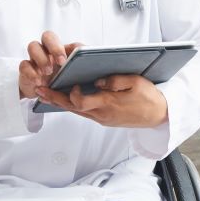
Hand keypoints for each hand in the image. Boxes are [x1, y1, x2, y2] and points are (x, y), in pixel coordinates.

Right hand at [18, 31, 80, 99]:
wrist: (41, 94)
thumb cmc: (60, 82)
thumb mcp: (73, 78)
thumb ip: (82, 70)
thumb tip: (95, 67)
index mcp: (63, 51)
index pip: (71, 43)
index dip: (75, 48)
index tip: (79, 57)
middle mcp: (48, 50)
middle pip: (48, 36)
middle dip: (55, 47)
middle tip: (61, 62)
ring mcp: (35, 58)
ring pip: (33, 46)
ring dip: (42, 58)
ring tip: (48, 72)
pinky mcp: (25, 69)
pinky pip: (24, 65)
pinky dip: (31, 73)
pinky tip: (38, 82)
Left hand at [36, 74, 168, 127]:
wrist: (160, 116)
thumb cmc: (149, 98)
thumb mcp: (136, 83)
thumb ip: (116, 80)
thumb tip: (99, 81)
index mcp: (109, 105)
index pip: (81, 102)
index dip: (72, 94)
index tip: (70, 83)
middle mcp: (103, 115)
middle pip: (73, 108)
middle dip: (55, 98)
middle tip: (39, 90)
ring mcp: (103, 119)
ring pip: (76, 111)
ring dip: (60, 102)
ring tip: (45, 93)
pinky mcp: (105, 119)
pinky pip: (84, 112)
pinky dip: (72, 105)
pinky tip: (65, 98)